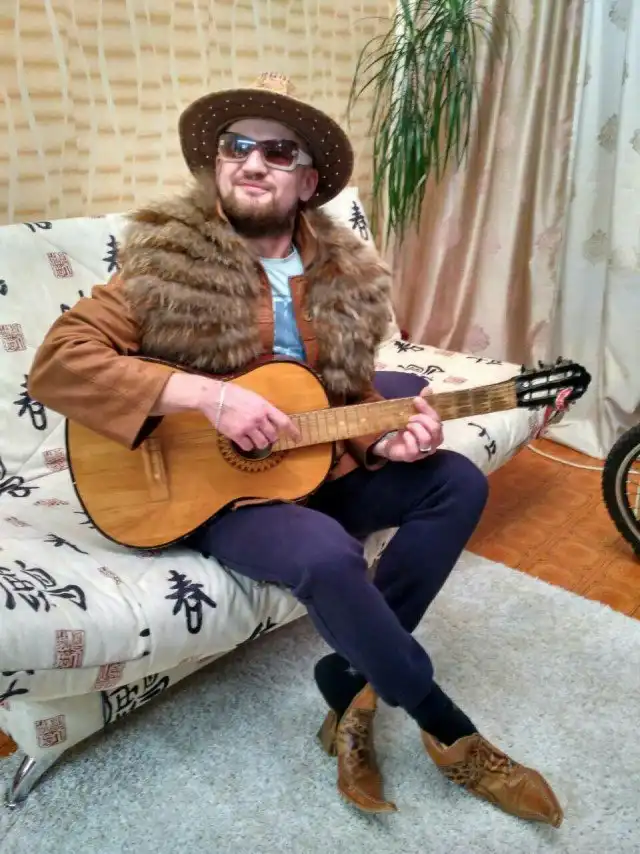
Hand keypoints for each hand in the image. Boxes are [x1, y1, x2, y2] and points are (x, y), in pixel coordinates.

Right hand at [153, 372, 299, 451]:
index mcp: (264, 407)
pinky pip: (248, 447)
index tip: (297, 439)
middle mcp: (258, 418)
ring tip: (255, 438)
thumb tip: (271, 418)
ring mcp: (247, 427)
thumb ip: (263, 408)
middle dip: (271, 437)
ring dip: (261, 443)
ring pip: (262, 444)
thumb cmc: (233, 394)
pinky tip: (244, 440)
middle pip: (273, 436)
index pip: (284, 421)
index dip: (292, 432)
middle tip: (266, 436)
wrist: (213, 396)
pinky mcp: (236, 435)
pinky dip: (248, 446)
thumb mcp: (253, 396)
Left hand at [373, 395, 442, 462]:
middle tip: (410, 417)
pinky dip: (408, 438)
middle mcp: (433, 443)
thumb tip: (429, 388)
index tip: (416, 400)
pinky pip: (414, 449)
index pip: (438, 419)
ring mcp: (423, 451)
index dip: (428, 409)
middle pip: (435, 429)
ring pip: (426, 439)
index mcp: (436, 432)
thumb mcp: (413, 414)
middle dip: (422, 419)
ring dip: (415, 428)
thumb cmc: (407, 429)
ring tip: (407, 425)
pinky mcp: (412, 457)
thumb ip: (422, 403)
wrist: (392, 444)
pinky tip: (404, 434)